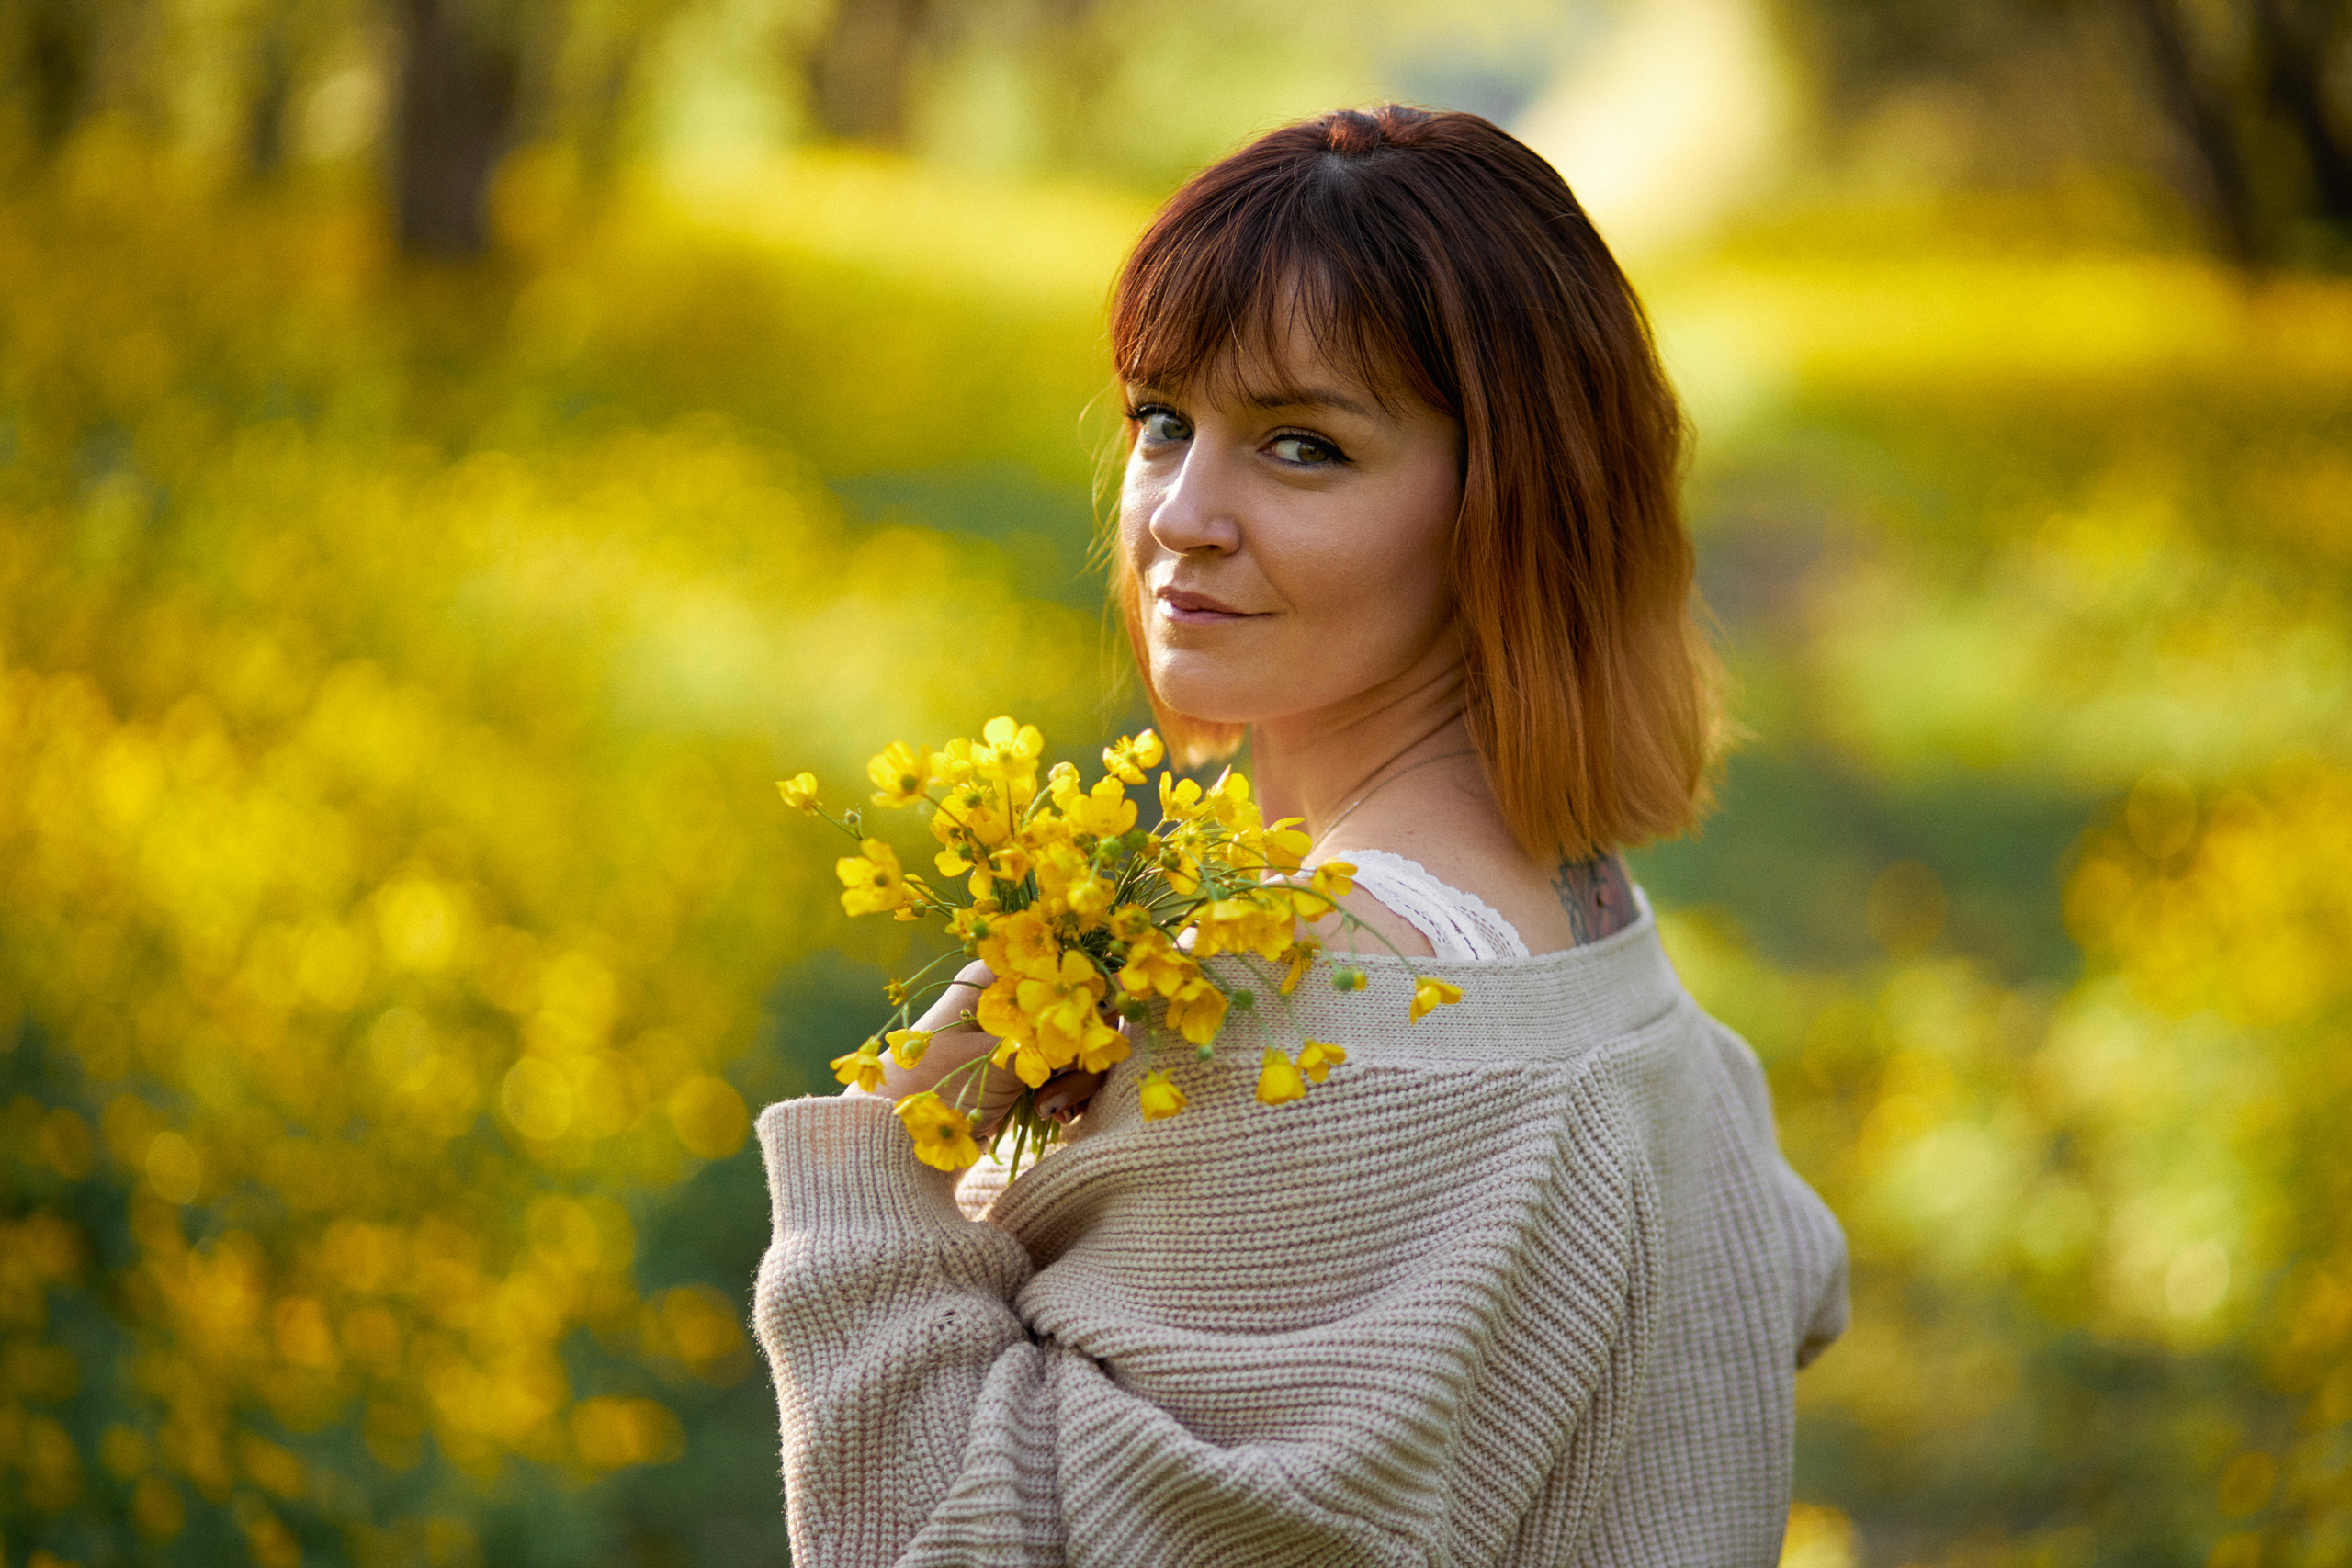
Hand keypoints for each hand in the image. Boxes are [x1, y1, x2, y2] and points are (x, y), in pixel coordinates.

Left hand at [855, 960, 1108, 1135]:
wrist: (889, 1140)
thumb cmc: (933, 1090)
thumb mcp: (998, 1056)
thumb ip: (1053, 1028)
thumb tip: (1111, 998)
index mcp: (998, 976)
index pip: (1068, 964)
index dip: (1094, 996)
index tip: (1097, 1035)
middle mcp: (1013, 998)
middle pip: (1083, 1008)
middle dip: (1086, 1051)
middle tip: (1062, 1092)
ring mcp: (1020, 1036)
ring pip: (1081, 1045)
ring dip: (1078, 1080)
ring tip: (1052, 1111)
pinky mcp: (1024, 1070)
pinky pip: (1068, 1073)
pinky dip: (1069, 1094)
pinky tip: (1054, 1116)